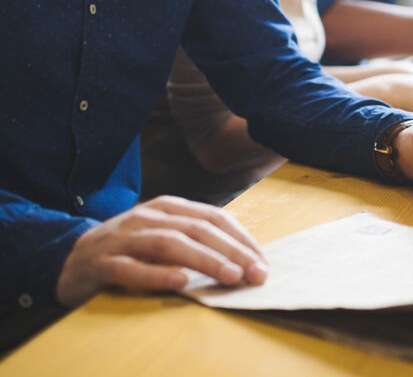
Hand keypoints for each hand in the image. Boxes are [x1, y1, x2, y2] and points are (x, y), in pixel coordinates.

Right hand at [56, 195, 267, 307]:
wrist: (71, 259)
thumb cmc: (129, 250)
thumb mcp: (163, 237)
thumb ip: (194, 242)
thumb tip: (242, 260)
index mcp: (167, 208)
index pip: (213, 217)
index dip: (240, 238)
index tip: (263, 261)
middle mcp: (148, 217)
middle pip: (196, 229)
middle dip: (231, 251)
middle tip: (256, 273)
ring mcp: (124, 238)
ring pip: (170, 244)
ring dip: (204, 260)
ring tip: (230, 277)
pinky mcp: (104, 263)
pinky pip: (133, 269)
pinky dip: (159, 275)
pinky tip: (181, 282)